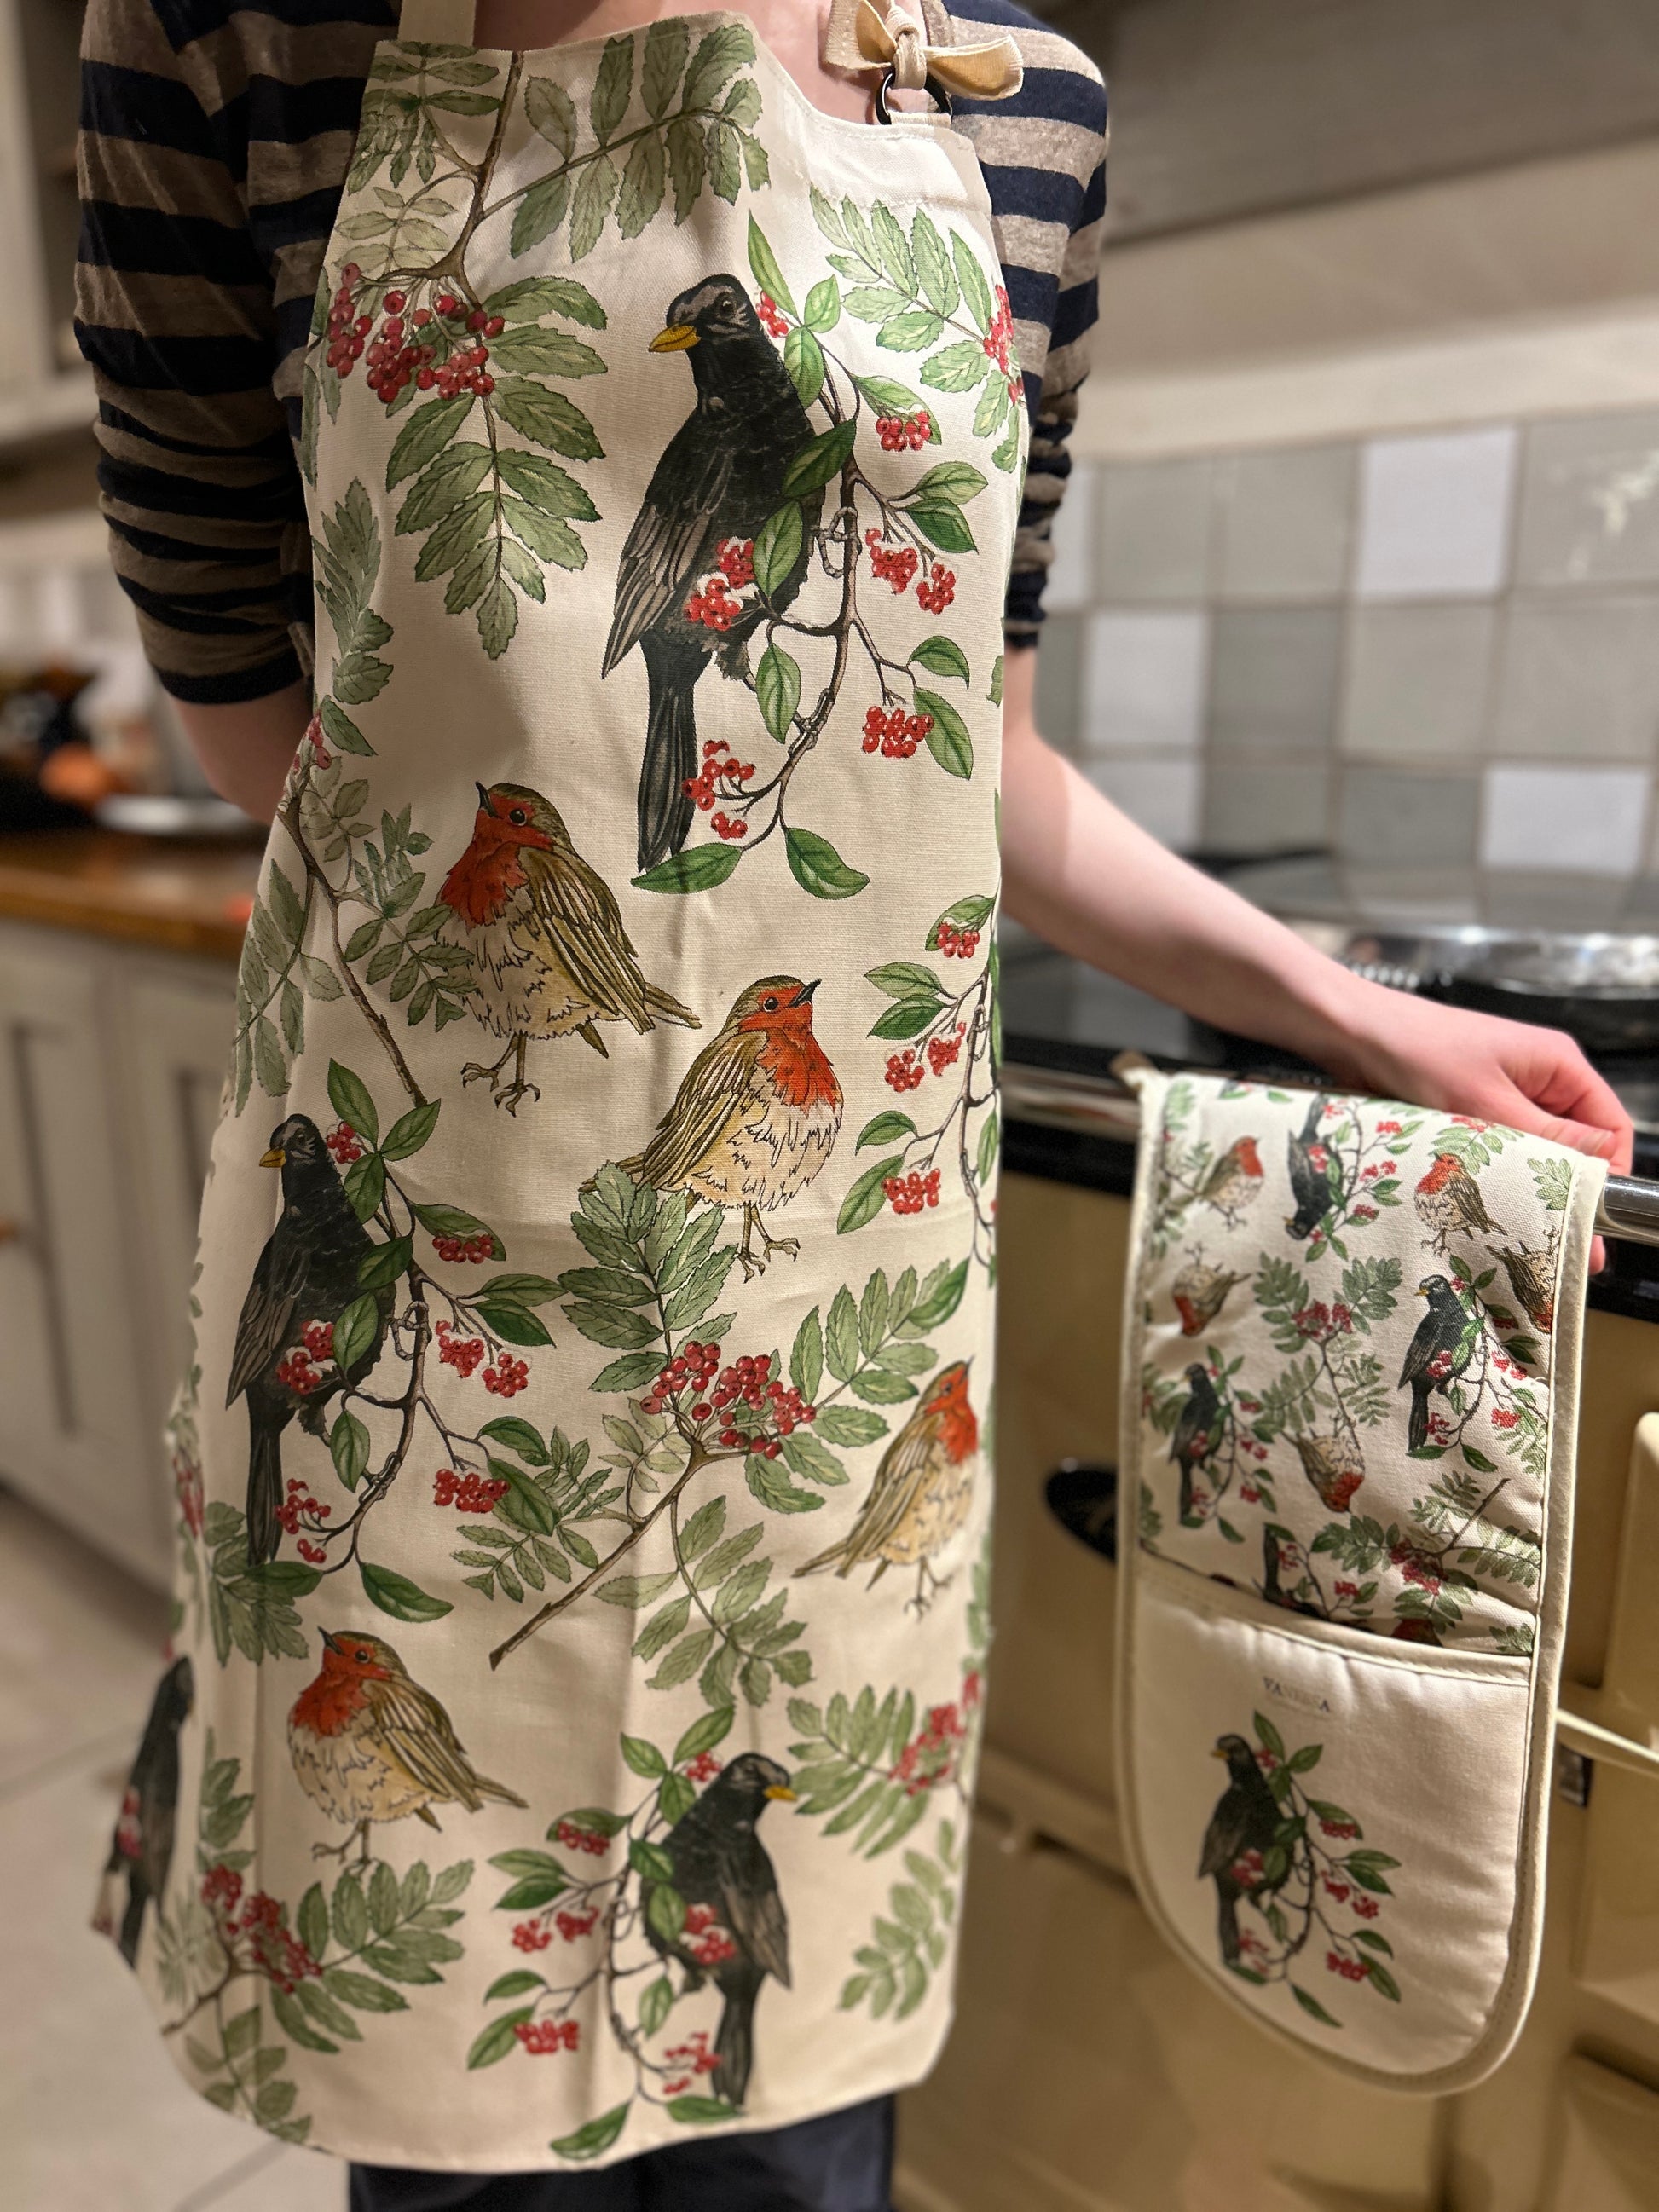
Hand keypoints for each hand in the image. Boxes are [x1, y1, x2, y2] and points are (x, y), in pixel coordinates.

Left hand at [1318, 977, 1632, 1268]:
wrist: (1351, 1033)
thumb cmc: (1416, 1050)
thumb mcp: (1486, 1102)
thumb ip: (1547, 1138)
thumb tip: (1603, 1166)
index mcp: (1558, 1064)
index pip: (1611, 1126)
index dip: (1609, 1174)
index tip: (1595, 1218)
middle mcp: (1539, 1078)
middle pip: (1577, 1144)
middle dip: (1569, 1190)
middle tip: (1559, 1242)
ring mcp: (1506, 1094)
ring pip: (1536, 1151)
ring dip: (1529, 1184)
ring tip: (1523, 1228)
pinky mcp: (1473, 1109)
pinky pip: (1501, 1149)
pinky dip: (1498, 1174)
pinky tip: (1489, 1204)